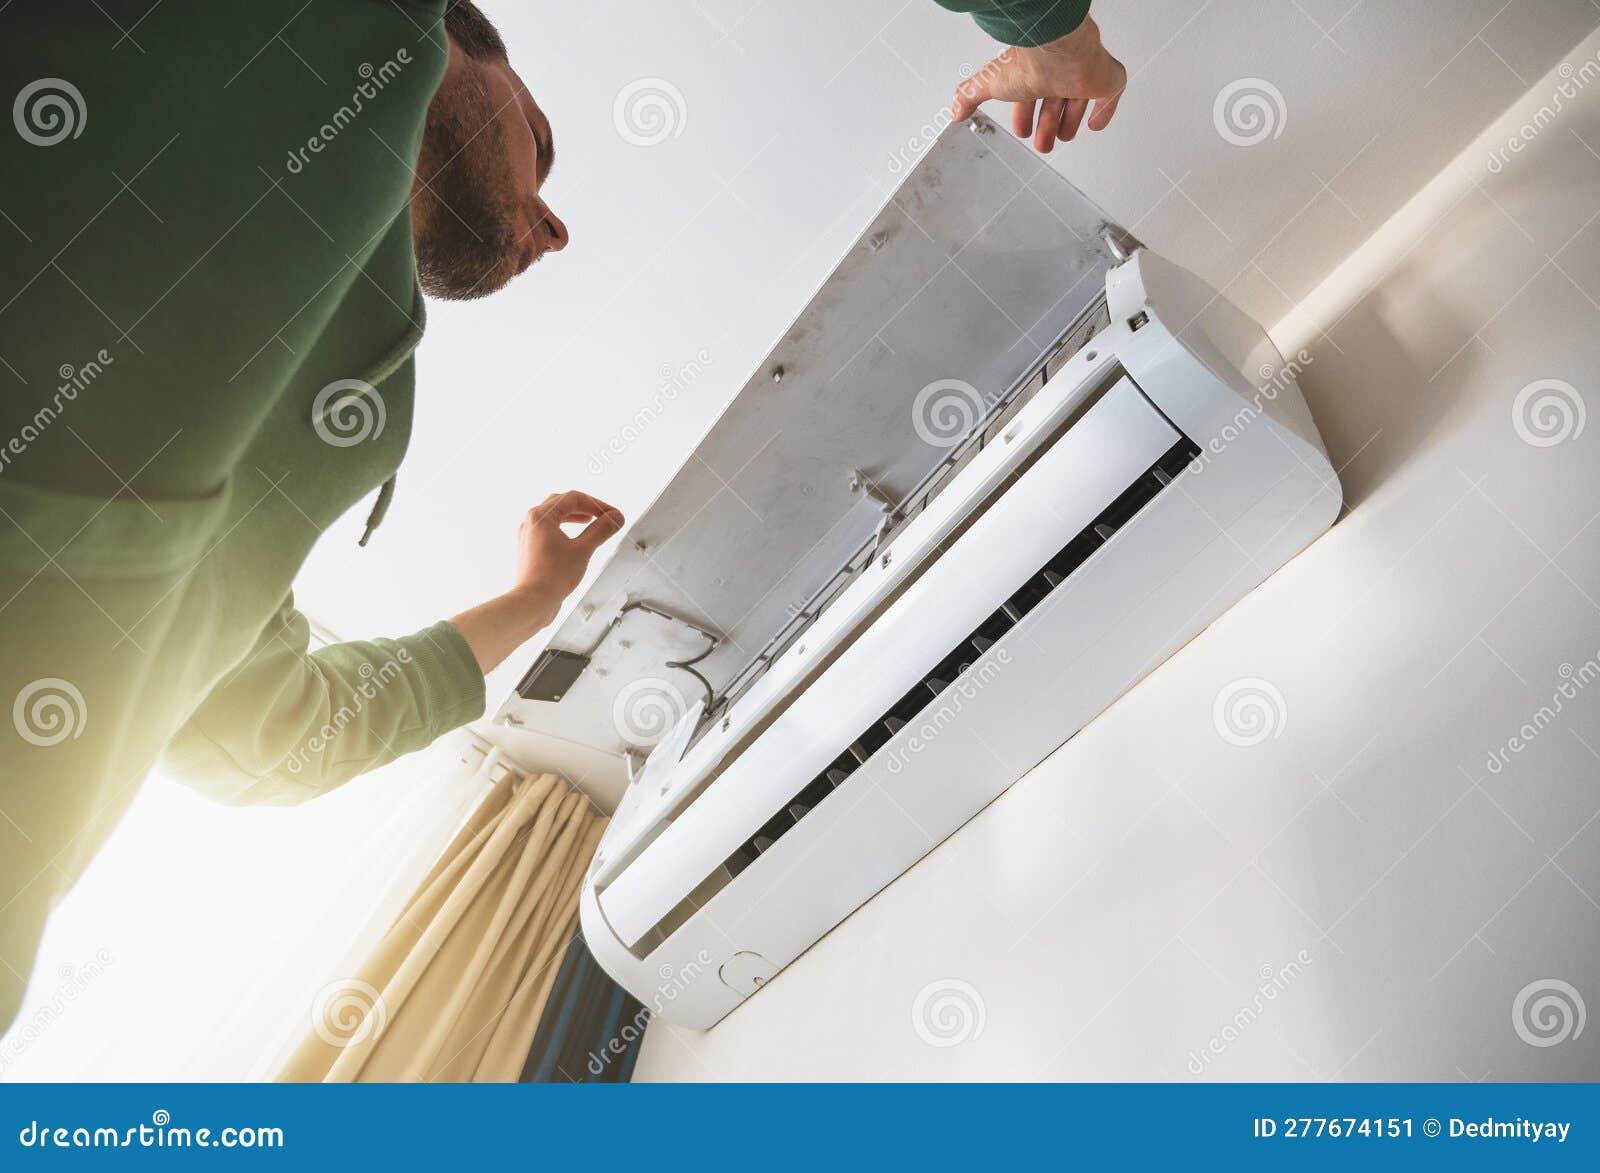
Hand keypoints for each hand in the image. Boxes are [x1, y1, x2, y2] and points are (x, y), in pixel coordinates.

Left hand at [450, 490, 624, 673]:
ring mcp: (528, 535)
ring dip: (574, 516)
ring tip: (590, 521)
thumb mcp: (583, 550)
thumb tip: (614, 518)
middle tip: (603, 515)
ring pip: (554, 516)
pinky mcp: (530, 548)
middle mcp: (531, 522)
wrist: (532, 601)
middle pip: (562, 503)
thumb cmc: (551, 577)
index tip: (612, 514)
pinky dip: (564, 528)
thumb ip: (601, 531)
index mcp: (541, 516)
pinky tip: (574, 538)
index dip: (597, 504)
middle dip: (585, 507)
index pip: (574, 498)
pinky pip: (548, 530)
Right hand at [950, 15, 1125, 153]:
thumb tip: (955, 109)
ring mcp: (1082, 75)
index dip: (1025, 115)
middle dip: (1047, 125)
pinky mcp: (1104, 79)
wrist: (1057, 47)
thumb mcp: (989, 83)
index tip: (1023, 130)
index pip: (1029, 96)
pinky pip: (1109, 96)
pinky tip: (1096, 124)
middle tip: (1043, 145)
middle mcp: (1058, 73)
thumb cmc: (1028, 61)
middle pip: (1054, 102)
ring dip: (1070, 121)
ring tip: (1062, 138)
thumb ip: (969, 95)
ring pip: (1078, 100)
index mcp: (1034, 73)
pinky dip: (1103, 112)